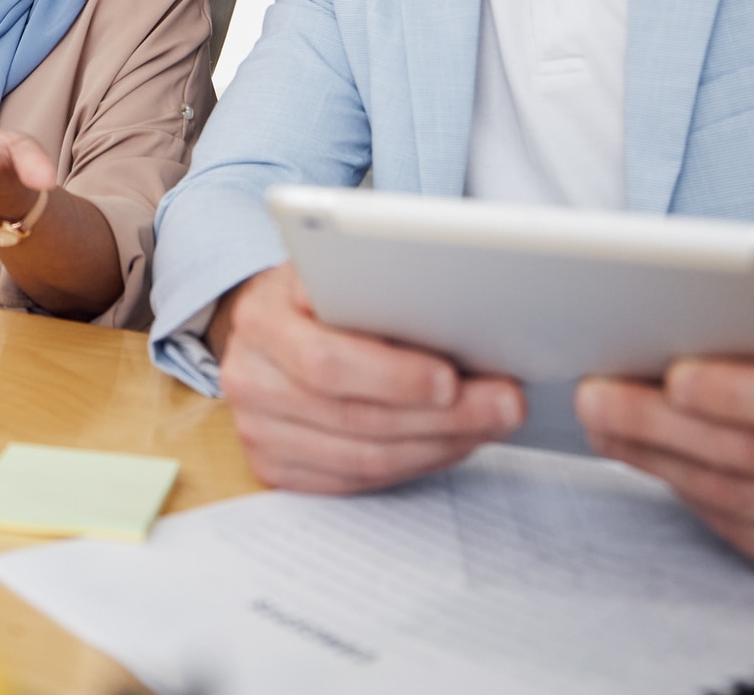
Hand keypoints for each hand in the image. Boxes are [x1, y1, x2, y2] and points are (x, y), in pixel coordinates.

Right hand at [212, 262, 524, 493]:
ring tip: (492, 424)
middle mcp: (248, 378)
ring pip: (362, 458)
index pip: (326, 361)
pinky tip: (453, 442)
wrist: (266, 327)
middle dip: (441, 417)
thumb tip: (457, 319)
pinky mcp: (273, 467)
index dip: (393, 376)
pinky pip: (355, 480)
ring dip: (439, 445)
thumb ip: (371, 290)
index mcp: (260, 320)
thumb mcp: (332, 272)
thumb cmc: (316, 295)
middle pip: (354, 417)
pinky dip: (414, 465)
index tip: (451, 378)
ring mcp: (256, 430)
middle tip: (504, 405)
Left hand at [578, 295, 753, 594]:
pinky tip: (650, 458)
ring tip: (604, 423)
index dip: (741, 392)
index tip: (674, 375)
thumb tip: (681, 313)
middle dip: (662, 424)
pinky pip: (744, 530)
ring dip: (657, 458)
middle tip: (596, 396)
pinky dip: (686, 492)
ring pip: (739, 498)